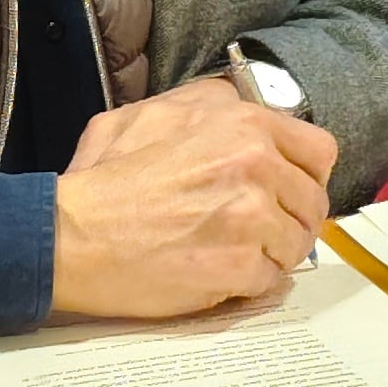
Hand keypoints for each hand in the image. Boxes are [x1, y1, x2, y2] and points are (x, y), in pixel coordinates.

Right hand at [48, 89, 339, 316]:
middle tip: (255, 230)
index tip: (287, 190)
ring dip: (270, 253)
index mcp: (243, 125)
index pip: (319, 151)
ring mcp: (251, 219)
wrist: (68, 237)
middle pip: (312, 202)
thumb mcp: (149, 113)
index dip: (304, 174)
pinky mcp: (239, 267)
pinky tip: (215, 273)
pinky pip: (270, 280)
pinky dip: (247, 282)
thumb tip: (237, 104)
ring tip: (230, 252)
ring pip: (296, 244)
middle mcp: (257, 167)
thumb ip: (206, 105)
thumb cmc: (102, 179)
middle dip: (288, 218)